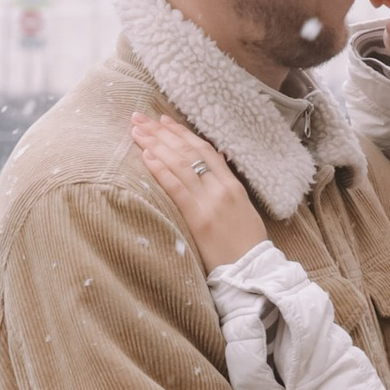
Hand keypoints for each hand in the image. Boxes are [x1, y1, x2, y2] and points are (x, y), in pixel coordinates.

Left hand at [128, 111, 261, 269]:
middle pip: (188, 151)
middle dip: (161, 132)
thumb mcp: (243, 210)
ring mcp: (210, 202)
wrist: (252, 272)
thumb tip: (211, 171)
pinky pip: (176, 188)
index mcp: (232, 185)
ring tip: (137, 131)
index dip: (182, 132)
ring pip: (180, 164)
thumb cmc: (246, 245)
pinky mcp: (198, 219)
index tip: (163, 120)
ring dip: (155, 144)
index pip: (204, 150)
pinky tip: (146, 156)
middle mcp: (221, 188)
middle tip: (140, 117)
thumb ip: (227, 189)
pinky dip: (160, 170)